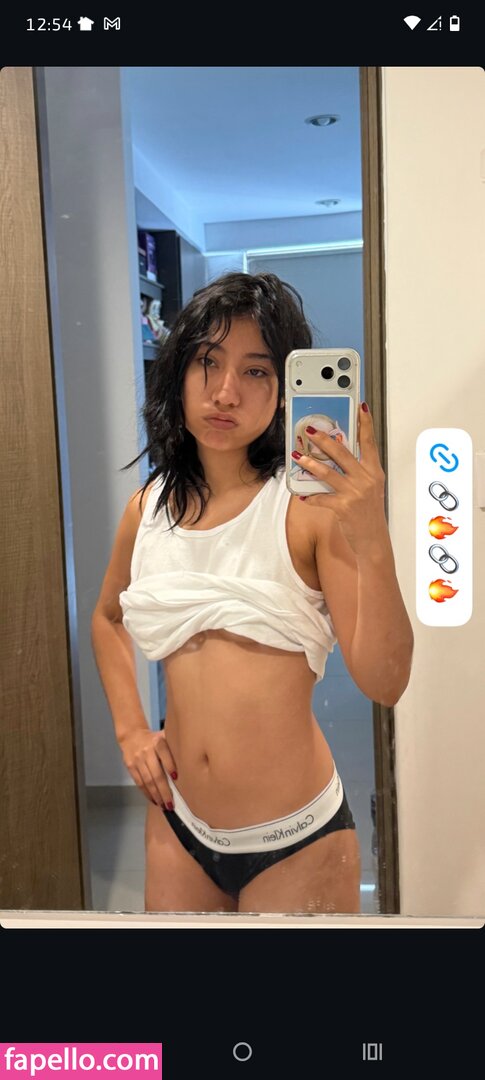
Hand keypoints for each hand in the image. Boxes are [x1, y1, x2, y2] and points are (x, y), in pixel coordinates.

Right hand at [119, 725, 176, 808]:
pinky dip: (147, 793)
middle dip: (164, 790)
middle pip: (156, 773)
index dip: (170, 765)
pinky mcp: (130, 766)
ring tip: (164, 805)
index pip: (164, 754)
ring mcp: (137, 759)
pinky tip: (154, 800)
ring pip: (147, 781)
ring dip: (156, 795)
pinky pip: (139, 782)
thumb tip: (191, 760)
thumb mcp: (164, 737)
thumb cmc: (154, 740)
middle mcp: (147, 751)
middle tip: (171, 803)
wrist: (132, 736)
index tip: (176, 777)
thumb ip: (174, 746)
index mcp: (158, 742)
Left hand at [292, 404, 387, 557]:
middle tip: (311, 430)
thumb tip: (336, 457)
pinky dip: (311, 496)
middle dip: (325, 440)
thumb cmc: (369, 514)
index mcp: (374, 472)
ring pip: (328, 472)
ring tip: (298, 456)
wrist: (373, 540)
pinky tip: (303, 494)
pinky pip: (322, 497)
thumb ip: (357, 472)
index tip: (361, 407)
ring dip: (310, 463)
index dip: (365, 424)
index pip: (369, 443)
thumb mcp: (369, 489)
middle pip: (343, 453)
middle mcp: (366, 479)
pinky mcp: (343, 507)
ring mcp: (355, 493)